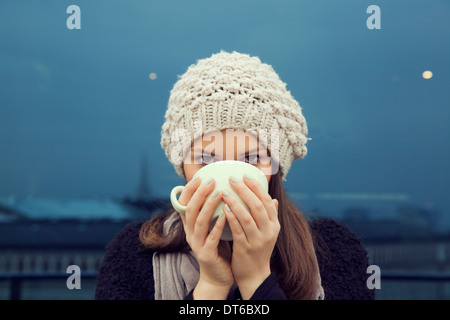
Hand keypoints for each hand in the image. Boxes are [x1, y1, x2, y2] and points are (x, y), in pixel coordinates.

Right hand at [177, 177, 233, 298]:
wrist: (218, 276)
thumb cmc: (218, 247)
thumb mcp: (212, 227)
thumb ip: (213, 211)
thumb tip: (221, 188)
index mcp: (190, 226)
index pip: (184, 204)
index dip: (189, 190)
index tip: (199, 177)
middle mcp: (190, 233)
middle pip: (189, 210)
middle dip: (199, 194)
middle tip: (210, 181)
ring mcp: (197, 244)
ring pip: (199, 222)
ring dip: (208, 206)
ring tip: (219, 194)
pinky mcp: (206, 254)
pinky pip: (211, 238)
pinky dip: (217, 226)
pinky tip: (225, 216)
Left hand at [222, 175, 279, 299]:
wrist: (254, 275)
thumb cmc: (258, 249)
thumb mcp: (268, 233)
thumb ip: (271, 215)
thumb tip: (274, 198)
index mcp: (274, 225)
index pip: (267, 201)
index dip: (257, 187)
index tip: (245, 176)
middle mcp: (269, 231)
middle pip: (258, 206)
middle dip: (245, 191)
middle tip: (233, 179)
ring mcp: (258, 240)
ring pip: (247, 217)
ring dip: (235, 202)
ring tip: (224, 191)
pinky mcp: (245, 248)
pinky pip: (238, 230)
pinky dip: (231, 218)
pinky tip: (224, 209)